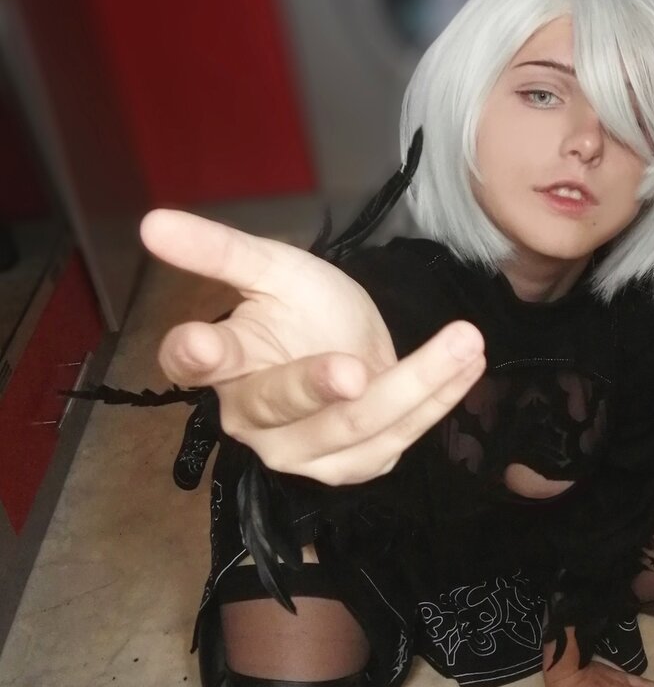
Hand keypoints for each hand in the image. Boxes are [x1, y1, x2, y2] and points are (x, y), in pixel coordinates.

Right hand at [141, 209, 485, 483]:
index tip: (203, 342)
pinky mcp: (355, 464)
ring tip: (462, 341)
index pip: (192, 365)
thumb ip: (220, 251)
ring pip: (357, 425)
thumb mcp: (271, 268)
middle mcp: (255, 420)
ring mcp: (306, 451)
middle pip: (286, 406)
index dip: (197, 357)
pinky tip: (469, 364)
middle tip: (355, 368)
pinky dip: (439, 399)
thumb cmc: (302, 308)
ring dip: (416, 385)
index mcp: (224, 365)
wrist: (347, 345)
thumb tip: (152, 222)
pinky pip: (400, 436)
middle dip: (319, 387)